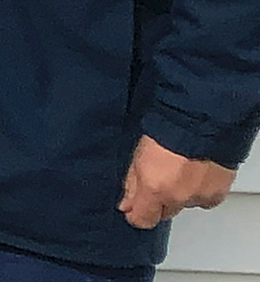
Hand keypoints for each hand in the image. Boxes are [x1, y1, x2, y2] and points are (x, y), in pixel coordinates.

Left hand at [119, 134, 235, 228]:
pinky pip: (204, 199)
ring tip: (180, 170)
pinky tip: (196, 173)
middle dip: (159, 201)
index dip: (136, 214)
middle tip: (160, 178)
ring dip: (180, 194)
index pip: (142, 220)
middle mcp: (177, 197)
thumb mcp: (138, 157)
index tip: (134, 208)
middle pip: (164, 212)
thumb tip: (126, 206)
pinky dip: (199, 191)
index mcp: (154, 189)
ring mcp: (199, 196)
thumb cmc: (168, 131)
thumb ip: (132, 185)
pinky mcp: (217, 193)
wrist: (202, 122)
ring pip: (184, 204)